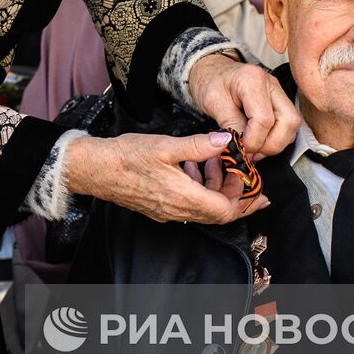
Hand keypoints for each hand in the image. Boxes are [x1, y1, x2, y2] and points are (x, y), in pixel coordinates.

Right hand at [65, 131, 268, 224]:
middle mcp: (177, 210)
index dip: (246, 202)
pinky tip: (193, 167)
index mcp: (184, 197)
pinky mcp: (158, 207)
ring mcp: (167, 211)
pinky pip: (188, 204)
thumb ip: (200, 145)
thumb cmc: (126, 157)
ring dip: (215, 188)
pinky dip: (199, 189)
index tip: (258, 190)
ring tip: (216, 163)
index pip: (226, 210)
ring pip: (203, 208)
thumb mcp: (167, 145)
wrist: (95, 169)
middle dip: (234, 194)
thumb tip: (227, 141)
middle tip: (243, 175)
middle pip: (218, 213)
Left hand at [188, 53, 298, 158]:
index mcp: (252, 79)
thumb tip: (243, 146)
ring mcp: (279, 92)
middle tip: (251, 153)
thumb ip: (230, 124)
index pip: (264, 119)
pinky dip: (276, 138)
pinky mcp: (280, 101)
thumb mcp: (212, 103)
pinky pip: (287, 126)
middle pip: (289, 121)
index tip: (239, 148)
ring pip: (292, 125)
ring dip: (275, 143)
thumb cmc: (210, 83)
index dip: (253, 140)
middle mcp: (272, 84)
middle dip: (271, 144)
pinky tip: (258, 141)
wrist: (212, 71)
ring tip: (253, 149)